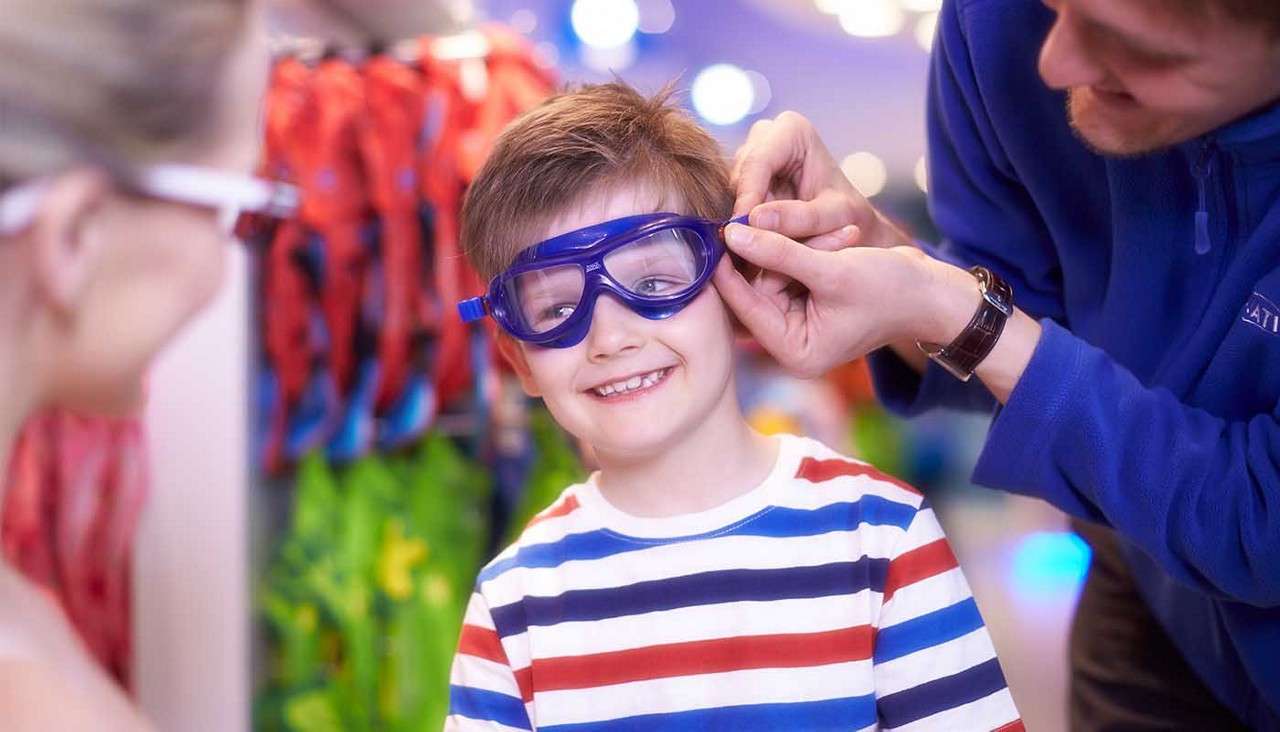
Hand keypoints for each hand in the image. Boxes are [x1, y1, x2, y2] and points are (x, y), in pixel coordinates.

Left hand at [715, 223, 978, 378]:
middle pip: (759, 291)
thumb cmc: (891, 289)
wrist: (934, 295)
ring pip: (776, 275)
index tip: (715, 235)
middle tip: (815, 236)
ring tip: (843, 240)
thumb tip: (732, 233)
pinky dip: (812, 252)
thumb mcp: (832, 270)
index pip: (747, 308)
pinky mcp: (809, 304)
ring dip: (803, 250)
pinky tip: (843, 242)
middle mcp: (792, 344)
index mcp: (795, 352)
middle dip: (782, 257)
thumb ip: (779, 252)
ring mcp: (800, 324)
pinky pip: (793, 271)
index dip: (729, 271)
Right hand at [731, 111, 911, 248]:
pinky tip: (749, 247)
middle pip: (739, 175)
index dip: (747, 197)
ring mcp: (750, 154)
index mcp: (792, 129)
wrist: (848, 224)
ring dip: (739, 221)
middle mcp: (765, 135)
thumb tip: (754, 220)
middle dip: (741, 212)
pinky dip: (739, 226)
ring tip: (751, 252)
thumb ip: (800, 218)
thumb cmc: (847, 217)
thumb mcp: (833, 218)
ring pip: (730, 190)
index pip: (759, 162)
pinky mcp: (742, 177)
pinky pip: (729, 202)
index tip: (741, 232)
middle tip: (745, 248)